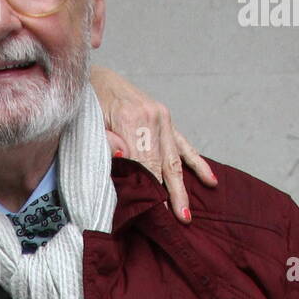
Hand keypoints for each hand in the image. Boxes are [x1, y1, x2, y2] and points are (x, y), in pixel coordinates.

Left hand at [90, 65, 216, 222]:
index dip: (150, 190)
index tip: (154, 214)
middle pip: (163, 165)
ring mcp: (163, 118)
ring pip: (175, 159)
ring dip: (181, 187)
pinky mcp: (167, 119)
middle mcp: (153, 118)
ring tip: (187, 213)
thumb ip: (105, 140)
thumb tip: (122, 159)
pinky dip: (197, 163)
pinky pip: (184, 145)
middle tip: (178, 221)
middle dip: (170, 195)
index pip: (143, 164)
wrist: (97, 77)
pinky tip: (210, 180)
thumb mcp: (89, 120)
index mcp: (132, 119)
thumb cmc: (88, 103)